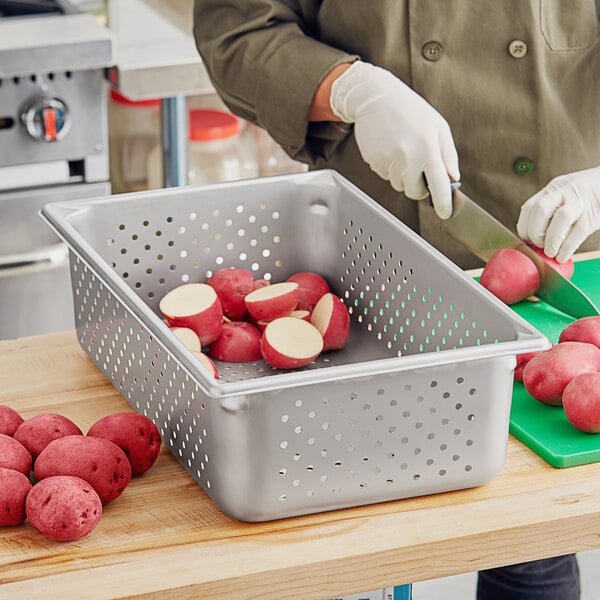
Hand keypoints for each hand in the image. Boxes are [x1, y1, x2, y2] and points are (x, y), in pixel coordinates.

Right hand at [329, 61, 459, 218]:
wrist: (376, 96)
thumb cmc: (409, 110)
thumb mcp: (437, 126)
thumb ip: (447, 154)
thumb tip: (453, 178)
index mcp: (427, 147)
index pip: (439, 185)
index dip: (443, 203)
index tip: (445, 213)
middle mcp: (408, 157)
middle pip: (415, 192)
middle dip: (419, 187)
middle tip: (419, 169)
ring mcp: (388, 161)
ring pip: (399, 185)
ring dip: (403, 176)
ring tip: (402, 151)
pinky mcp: (374, 162)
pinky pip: (385, 176)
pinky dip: (389, 168)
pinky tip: (390, 149)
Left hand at [516, 166, 599, 262]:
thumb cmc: (588, 197)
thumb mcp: (567, 196)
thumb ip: (552, 211)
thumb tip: (534, 240)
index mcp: (554, 188)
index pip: (529, 207)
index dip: (524, 227)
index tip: (525, 240)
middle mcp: (565, 191)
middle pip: (540, 210)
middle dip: (535, 232)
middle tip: (538, 245)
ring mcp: (581, 201)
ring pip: (561, 218)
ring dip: (551, 240)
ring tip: (550, 253)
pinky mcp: (594, 214)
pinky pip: (579, 231)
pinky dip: (567, 247)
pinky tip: (563, 256)